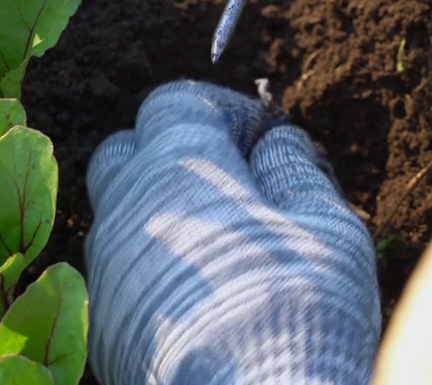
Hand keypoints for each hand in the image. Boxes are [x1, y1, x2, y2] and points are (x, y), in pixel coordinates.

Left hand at [84, 80, 380, 383]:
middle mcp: (128, 212)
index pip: (174, 103)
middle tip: (234, 184)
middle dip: (174, 152)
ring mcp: (107, 274)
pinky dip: (152, 268)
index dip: (223, 111)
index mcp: (179, 170)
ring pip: (118, 215)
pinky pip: (117, 274)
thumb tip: (276, 141)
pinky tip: (200, 297)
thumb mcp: (327, 225)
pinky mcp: (103, 329)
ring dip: (161, 212)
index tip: (263, 138)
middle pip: (126, 152)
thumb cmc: (299, 310)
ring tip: (224, 245)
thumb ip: (294, 168)